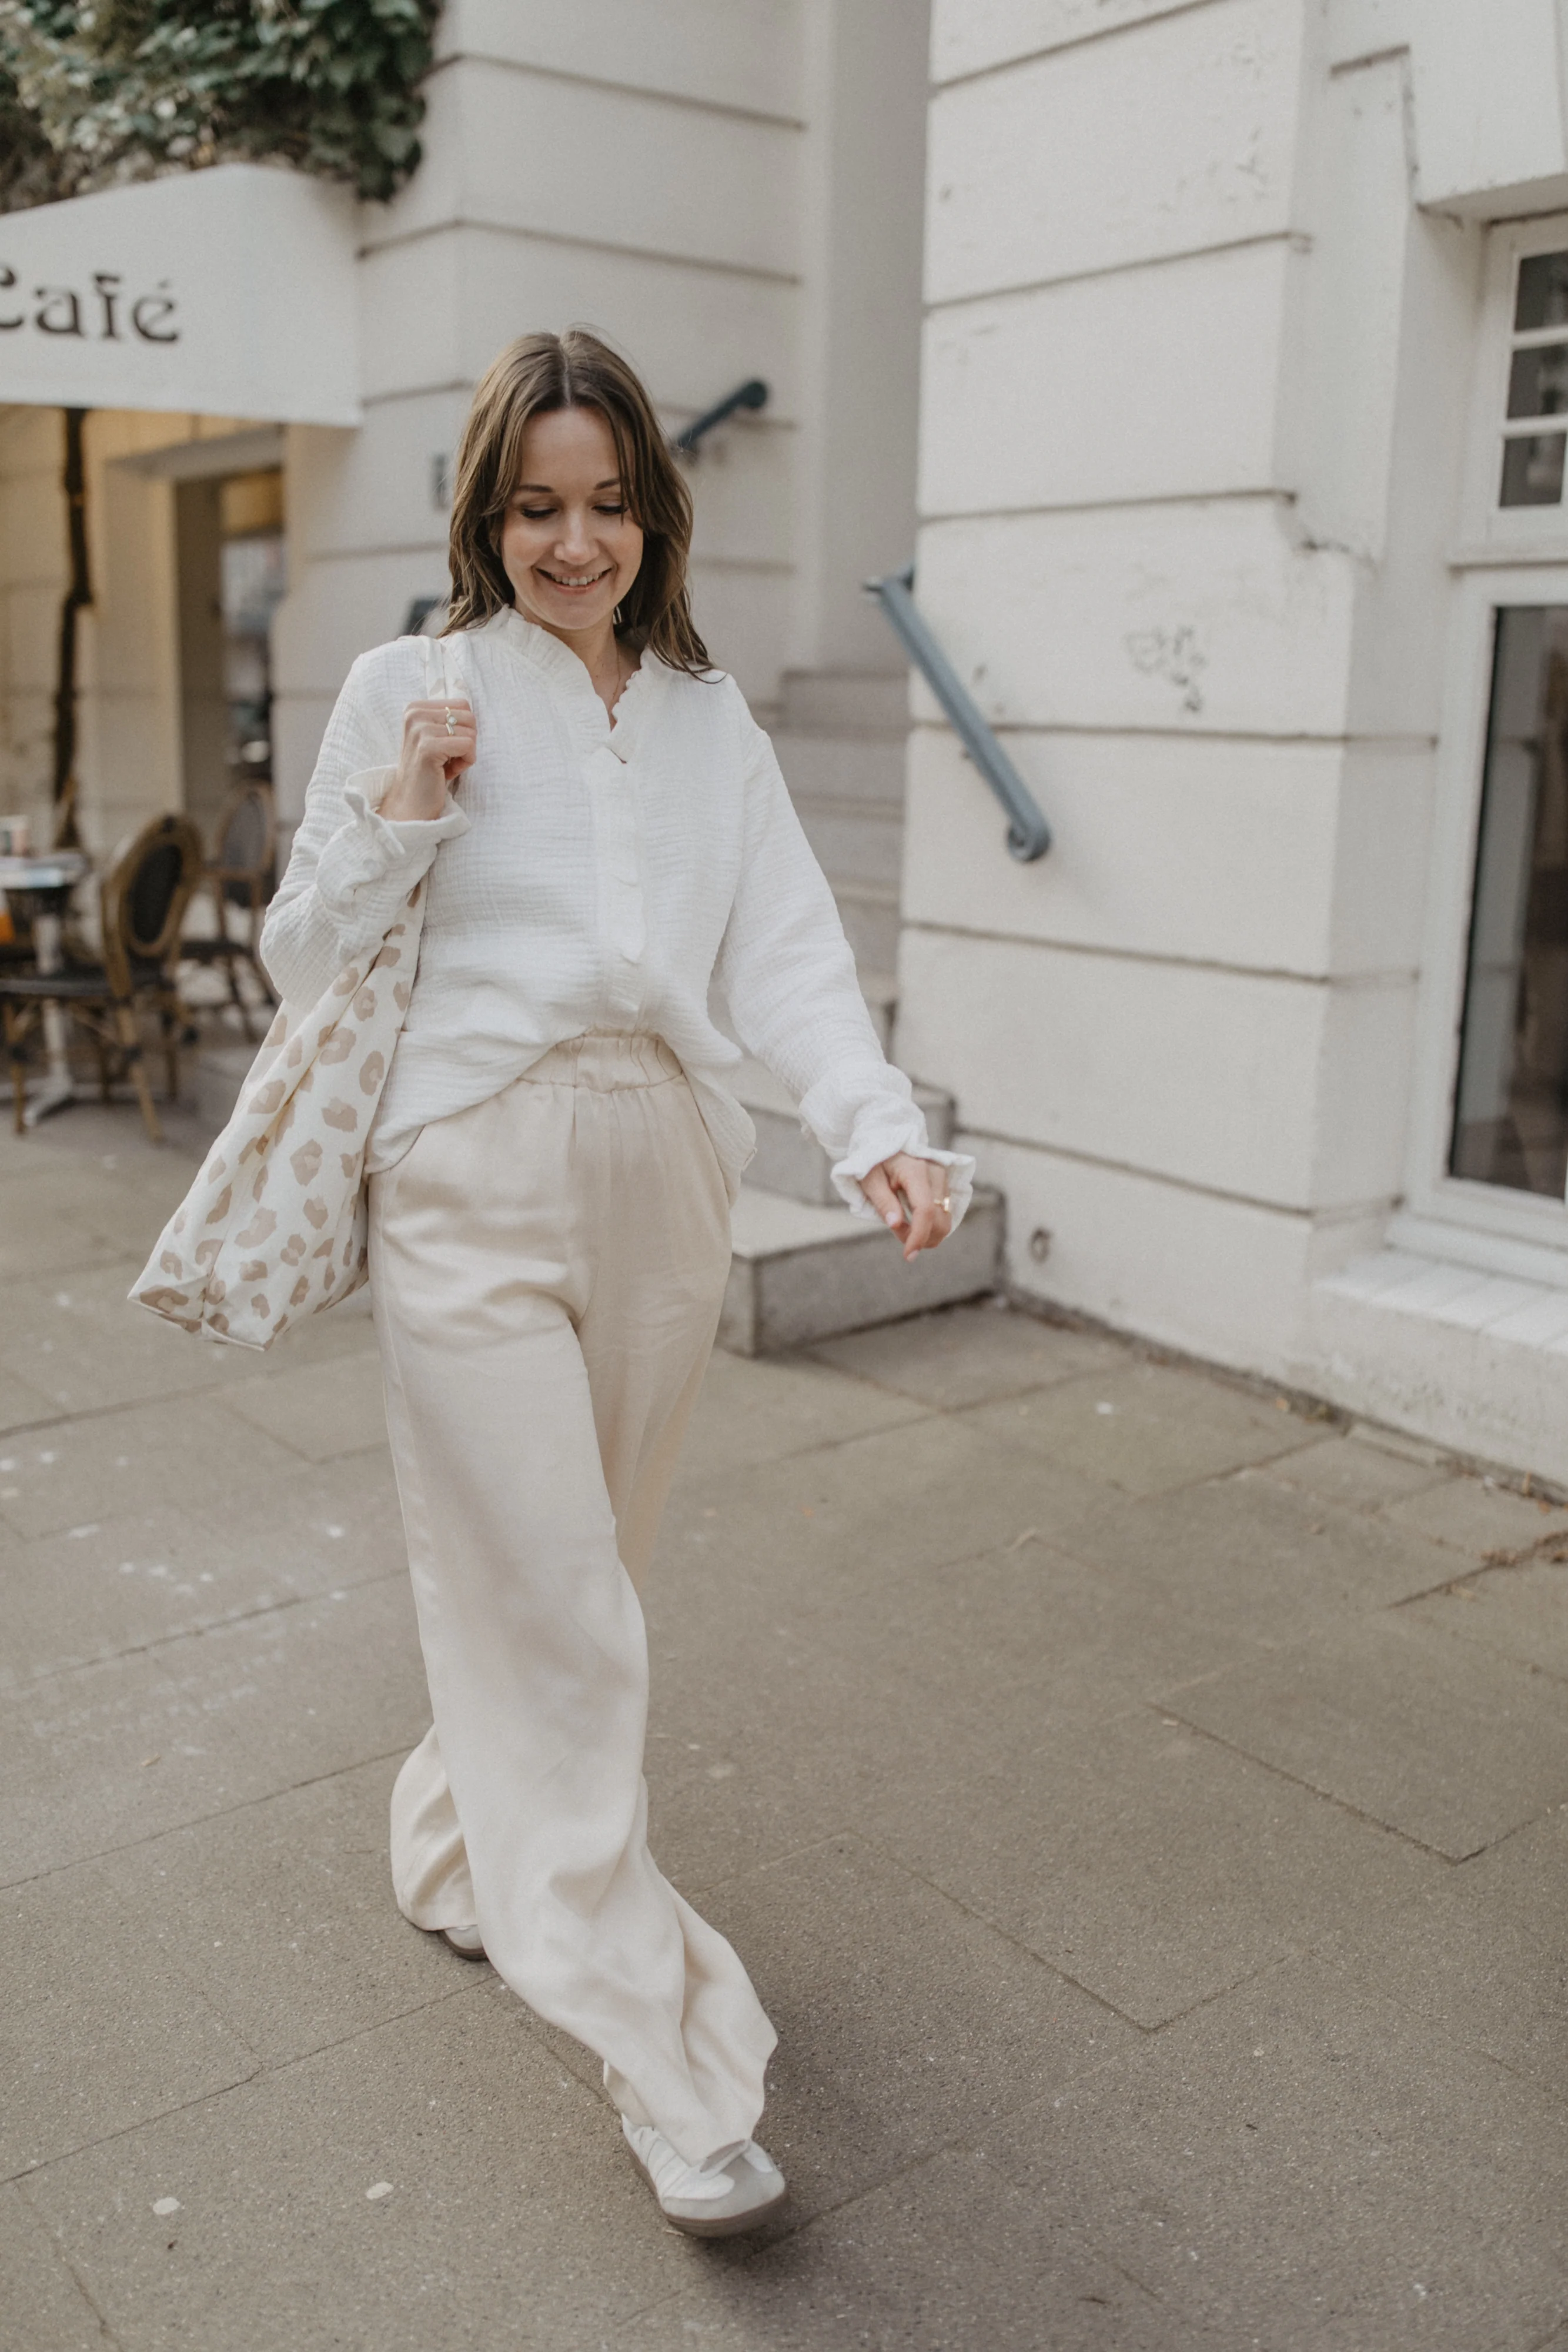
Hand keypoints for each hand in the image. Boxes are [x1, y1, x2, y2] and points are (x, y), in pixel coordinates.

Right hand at [379, 696, 476, 820]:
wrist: (410, 803)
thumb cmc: (429, 772)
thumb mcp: (437, 738)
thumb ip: (449, 720)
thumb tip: (473, 712)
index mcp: (415, 708)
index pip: (462, 705)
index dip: (462, 730)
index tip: (446, 748)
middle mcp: (415, 714)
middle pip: (468, 717)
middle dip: (467, 741)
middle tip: (448, 759)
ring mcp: (420, 730)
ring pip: (471, 732)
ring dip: (466, 754)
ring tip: (446, 766)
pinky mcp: (428, 747)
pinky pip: (468, 746)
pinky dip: (466, 762)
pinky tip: (449, 772)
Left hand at [861, 1153, 953, 1260]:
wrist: (885, 1140)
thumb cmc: (874, 1160)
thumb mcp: (870, 1180)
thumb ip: (884, 1203)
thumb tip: (896, 1225)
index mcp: (915, 1170)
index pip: (925, 1210)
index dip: (918, 1236)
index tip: (907, 1255)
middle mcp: (935, 1173)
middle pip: (940, 1220)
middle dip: (920, 1237)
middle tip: (896, 1233)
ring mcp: (943, 1178)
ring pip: (945, 1220)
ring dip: (926, 1234)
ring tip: (902, 1227)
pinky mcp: (944, 1184)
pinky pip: (944, 1214)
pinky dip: (930, 1225)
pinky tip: (913, 1221)